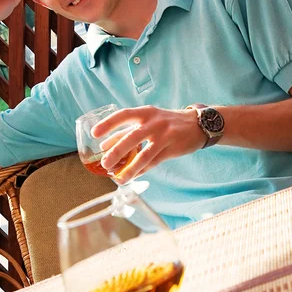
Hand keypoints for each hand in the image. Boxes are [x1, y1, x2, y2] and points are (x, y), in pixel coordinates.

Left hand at [91, 106, 206, 183]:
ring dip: (130, 168)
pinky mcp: (172, 148)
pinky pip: (154, 162)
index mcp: (145, 112)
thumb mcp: (148, 121)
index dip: (108, 124)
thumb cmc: (165, 123)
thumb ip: (126, 132)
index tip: (94, 134)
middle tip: (104, 163)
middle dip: (116, 151)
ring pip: (144, 155)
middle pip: (132, 137)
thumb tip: (103, 146)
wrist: (197, 124)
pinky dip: (142, 171)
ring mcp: (165, 136)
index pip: (124, 115)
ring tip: (118, 179)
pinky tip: (132, 177)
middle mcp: (155, 122)